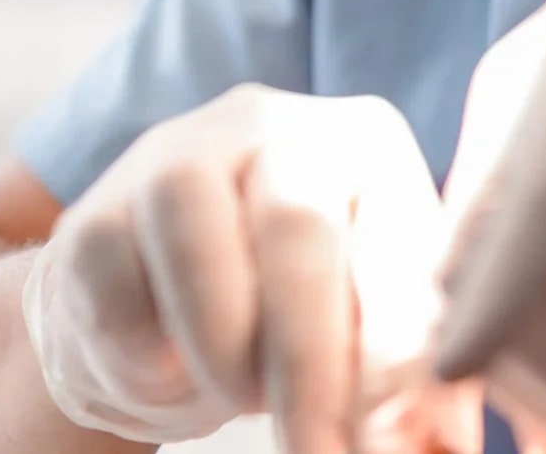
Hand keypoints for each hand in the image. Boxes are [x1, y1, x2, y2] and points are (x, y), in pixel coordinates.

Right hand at [24, 85, 477, 453]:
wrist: (152, 315)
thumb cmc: (285, 321)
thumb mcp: (359, 336)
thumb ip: (406, 380)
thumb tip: (447, 447)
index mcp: (366, 146)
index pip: (395, 235)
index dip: (394, 343)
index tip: (387, 434)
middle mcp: (276, 125)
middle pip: (297, 225)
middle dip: (310, 360)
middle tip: (319, 452)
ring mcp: (178, 153)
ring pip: (195, 230)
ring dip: (223, 342)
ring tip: (239, 397)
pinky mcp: (97, 207)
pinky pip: (113, 276)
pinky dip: (142, 350)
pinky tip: (165, 372)